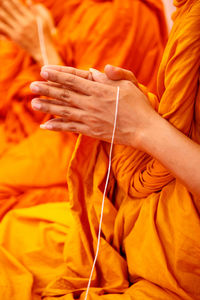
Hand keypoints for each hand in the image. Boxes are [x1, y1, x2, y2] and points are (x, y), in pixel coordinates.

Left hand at [0, 0, 58, 63]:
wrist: (43, 51)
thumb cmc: (45, 35)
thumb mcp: (45, 20)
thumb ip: (37, 9)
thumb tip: (28, 1)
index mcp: (31, 17)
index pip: (18, 4)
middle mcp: (24, 23)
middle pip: (10, 8)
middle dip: (3, 2)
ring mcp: (19, 30)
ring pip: (5, 16)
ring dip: (0, 9)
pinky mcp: (15, 37)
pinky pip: (4, 28)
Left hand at [30, 65, 156, 148]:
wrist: (144, 130)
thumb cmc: (139, 105)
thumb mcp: (130, 84)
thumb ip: (113, 75)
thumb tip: (94, 71)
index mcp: (100, 90)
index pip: (73, 80)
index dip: (57, 75)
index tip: (44, 71)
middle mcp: (91, 103)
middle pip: (64, 95)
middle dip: (47, 89)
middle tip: (32, 86)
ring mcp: (90, 118)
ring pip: (64, 111)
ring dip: (47, 107)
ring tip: (34, 103)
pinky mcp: (91, 131)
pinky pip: (71, 128)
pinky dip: (57, 126)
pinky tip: (45, 125)